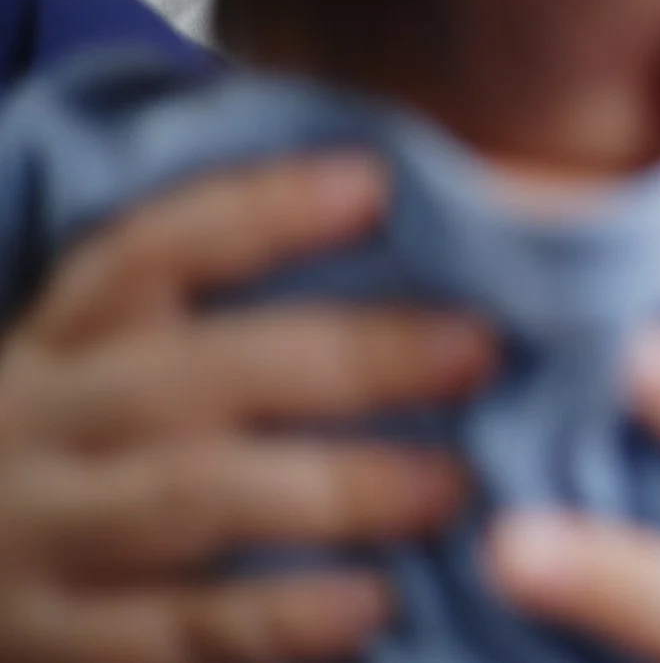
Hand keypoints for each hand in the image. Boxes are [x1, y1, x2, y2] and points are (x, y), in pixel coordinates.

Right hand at [0, 156, 497, 662]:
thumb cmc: (78, 457)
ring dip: (337, 489)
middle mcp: (41, 425)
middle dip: (352, 358)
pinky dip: (283, 617)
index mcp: (60, 341)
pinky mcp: (61, 643)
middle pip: (199, 375)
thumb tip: (399, 230)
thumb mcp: (107, 370)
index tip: (373, 182)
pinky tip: (373, 603)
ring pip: (196, 498)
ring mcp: (44, 537)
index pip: (150, 253)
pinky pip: (180, 630)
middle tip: (476, 350)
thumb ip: (220, 322)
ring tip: (451, 484)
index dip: (261, 211)